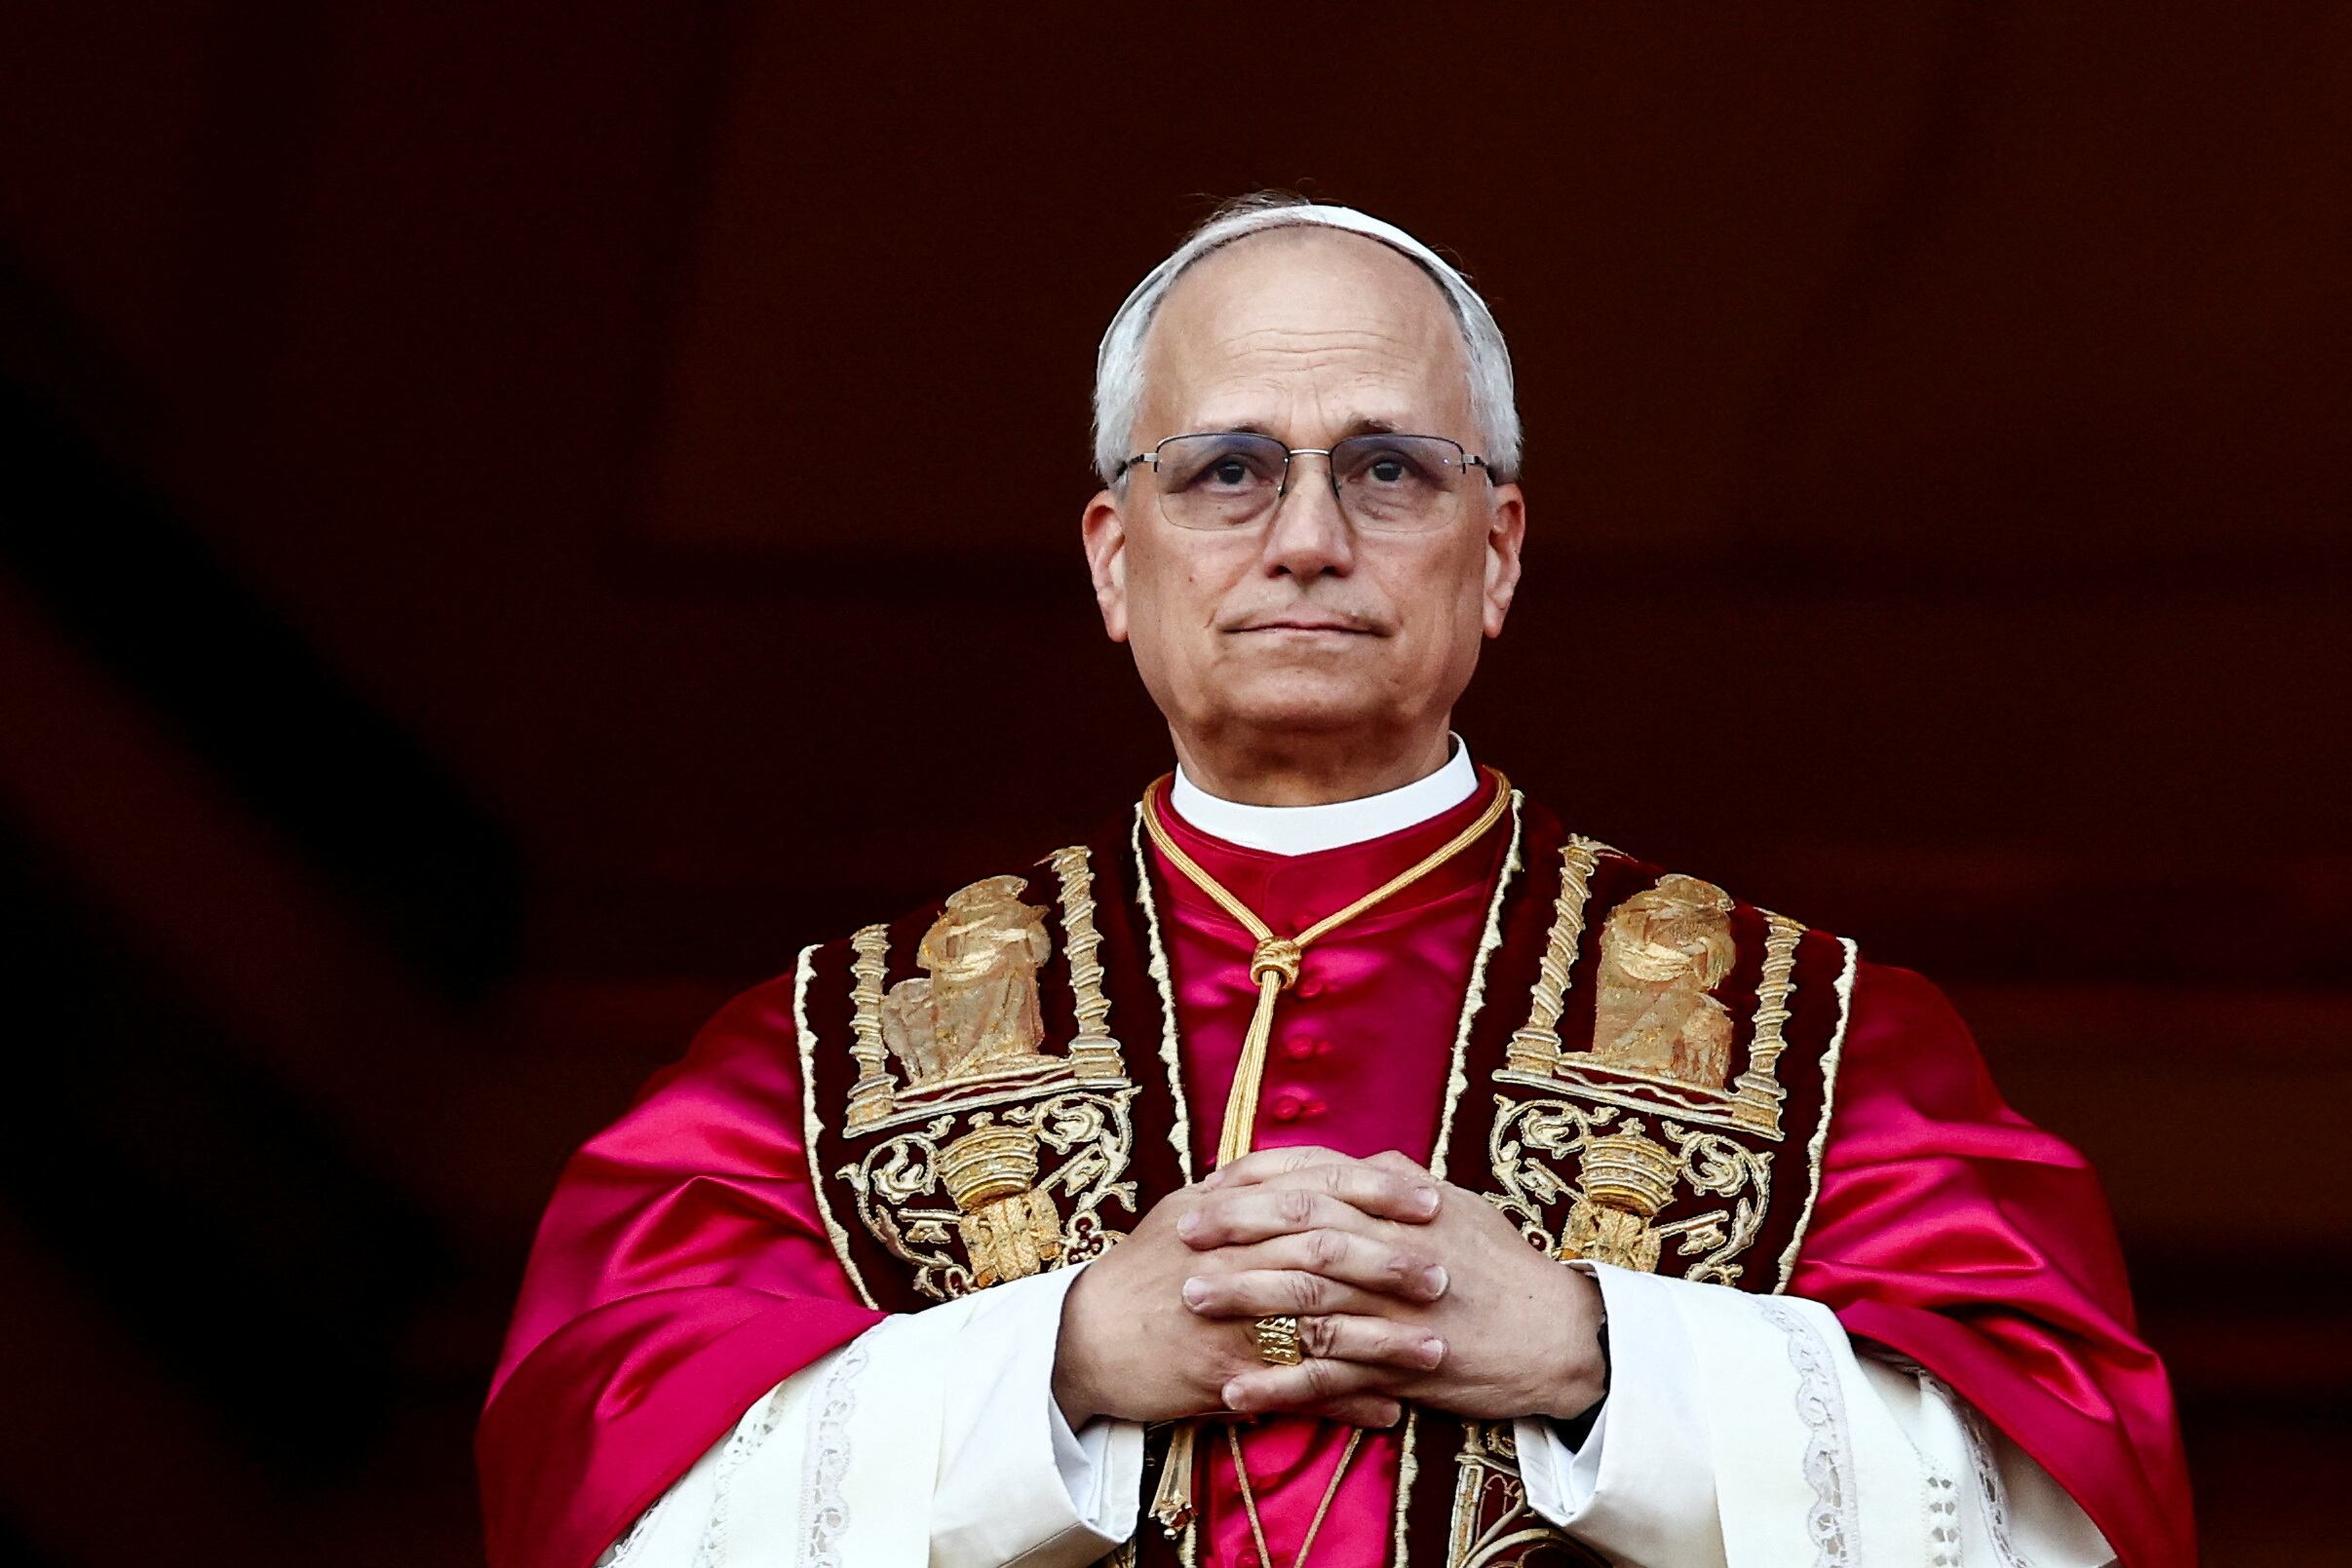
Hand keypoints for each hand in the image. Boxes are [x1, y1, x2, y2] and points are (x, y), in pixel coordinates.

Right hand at [1052, 1152, 1449, 1429]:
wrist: (1081, 1337)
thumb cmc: (1139, 1272)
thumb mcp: (1185, 1212)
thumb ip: (1244, 1189)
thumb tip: (1304, 1167)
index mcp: (1225, 1209)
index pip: (1312, 1186)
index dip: (1375, 1191)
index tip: (1430, 1198)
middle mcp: (1228, 1256)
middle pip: (1323, 1252)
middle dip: (1391, 1263)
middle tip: (1446, 1274)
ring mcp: (1225, 1317)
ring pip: (1318, 1324)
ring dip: (1384, 1341)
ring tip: (1437, 1352)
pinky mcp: (1221, 1374)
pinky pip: (1294, 1390)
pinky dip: (1345, 1401)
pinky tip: (1390, 1409)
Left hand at [1179, 1147, 1606, 1424]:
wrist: (1558, 1335)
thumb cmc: (1503, 1266)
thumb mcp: (1456, 1204)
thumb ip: (1399, 1180)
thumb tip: (1358, 1156)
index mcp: (1402, 1204)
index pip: (1316, 1178)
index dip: (1257, 1181)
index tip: (1209, 1184)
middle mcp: (1394, 1247)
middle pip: (1301, 1229)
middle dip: (1235, 1228)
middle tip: (1182, 1234)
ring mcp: (1397, 1308)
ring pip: (1308, 1297)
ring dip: (1244, 1299)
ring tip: (1191, 1301)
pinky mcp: (1403, 1365)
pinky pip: (1331, 1377)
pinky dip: (1281, 1385)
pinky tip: (1238, 1393)